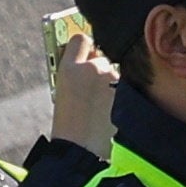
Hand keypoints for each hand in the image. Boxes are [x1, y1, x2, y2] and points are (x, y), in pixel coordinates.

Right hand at [46, 20, 118, 147]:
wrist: (80, 146)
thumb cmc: (68, 123)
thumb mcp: (61, 90)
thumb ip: (74, 69)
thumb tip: (89, 55)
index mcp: (68, 67)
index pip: (81, 40)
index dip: (84, 47)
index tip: (86, 52)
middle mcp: (90, 67)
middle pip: (101, 54)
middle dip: (99, 66)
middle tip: (92, 87)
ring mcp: (110, 77)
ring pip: (114, 69)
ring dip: (111, 79)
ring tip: (100, 101)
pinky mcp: (124, 88)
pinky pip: (123, 81)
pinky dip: (119, 89)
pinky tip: (110, 105)